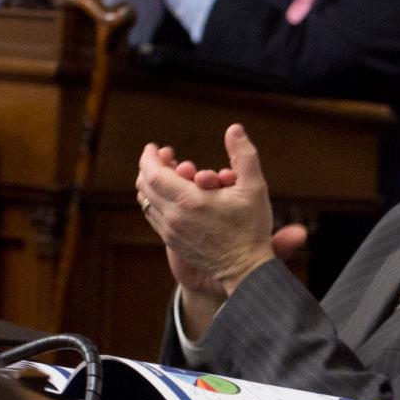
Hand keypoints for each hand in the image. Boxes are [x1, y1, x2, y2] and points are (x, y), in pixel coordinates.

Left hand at [137, 125, 278, 294]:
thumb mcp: (254, 188)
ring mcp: (171, 231)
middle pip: (145, 186)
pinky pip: (153, 216)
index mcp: (190, 201)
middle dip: (150, 166)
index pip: (153, 174)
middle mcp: (174, 217)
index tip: (155, 147)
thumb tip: (234, 129)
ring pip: (146, 202)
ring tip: (166, 173)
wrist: (245, 269)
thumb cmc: (251, 229)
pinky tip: (170, 195)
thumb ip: (244, 155)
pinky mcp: (172, 242)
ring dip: (151, 184)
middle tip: (163, 156)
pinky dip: (155, 200)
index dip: (149, 157)